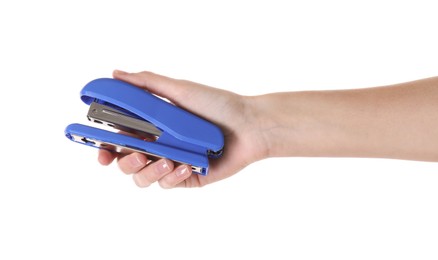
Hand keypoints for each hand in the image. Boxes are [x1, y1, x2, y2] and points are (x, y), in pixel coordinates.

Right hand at [98, 70, 268, 187]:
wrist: (250, 125)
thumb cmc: (218, 104)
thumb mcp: (180, 90)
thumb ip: (146, 84)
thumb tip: (115, 74)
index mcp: (153, 125)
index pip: (120, 139)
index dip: (105, 147)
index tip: (99, 148)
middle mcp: (160, 145)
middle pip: (126, 163)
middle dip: (125, 162)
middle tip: (136, 153)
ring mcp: (173, 163)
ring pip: (143, 178)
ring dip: (148, 171)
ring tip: (164, 159)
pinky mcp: (188, 177)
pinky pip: (169, 183)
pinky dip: (173, 174)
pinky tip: (186, 163)